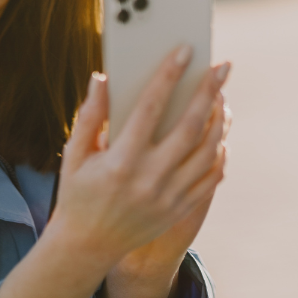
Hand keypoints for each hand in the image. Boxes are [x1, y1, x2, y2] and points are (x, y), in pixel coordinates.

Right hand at [0, 45, 229, 297]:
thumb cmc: (78, 192)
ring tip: (222, 97)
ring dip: (220, 120)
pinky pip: (212, 176)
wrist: (86, 247)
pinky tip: (220, 133)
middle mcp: (149, 179)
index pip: (150, 107)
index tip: (185, 51)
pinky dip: (219, 152)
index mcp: (121, 160)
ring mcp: (169, 197)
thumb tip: (102, 76)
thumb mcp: (75, 153)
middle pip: (190, 126)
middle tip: (222, 67)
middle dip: (209, 91)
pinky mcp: (180, 209)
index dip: (169, 75)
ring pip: (208, 150)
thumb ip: (90, 114)